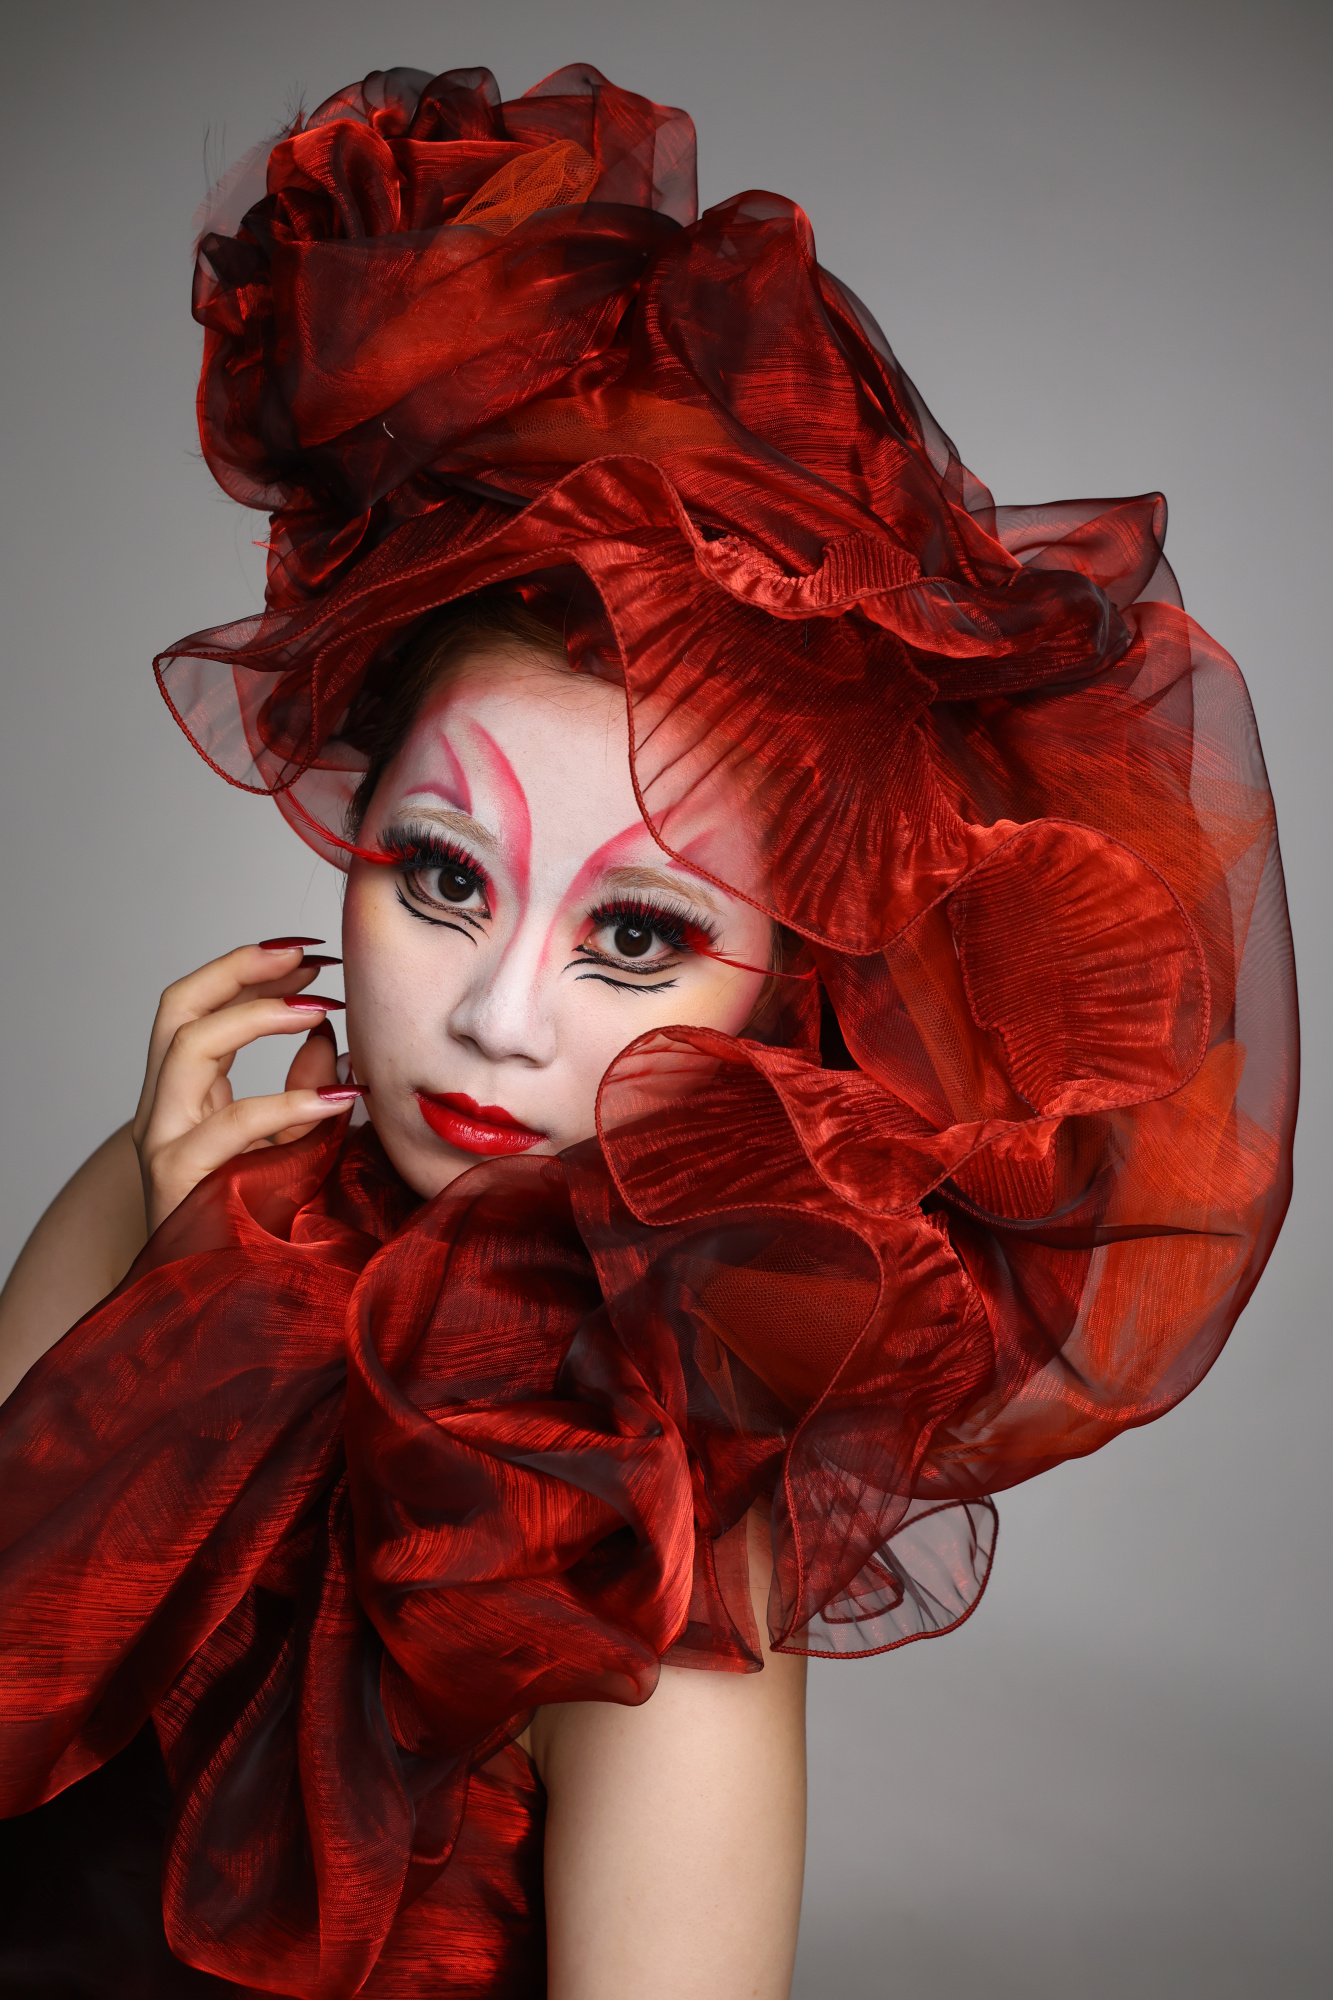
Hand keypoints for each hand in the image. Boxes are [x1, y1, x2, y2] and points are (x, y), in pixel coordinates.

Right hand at [131, 940, 359, 1233]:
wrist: (210, 1298)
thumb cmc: (251, 1220)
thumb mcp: (288, 1145)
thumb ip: (304, 1091)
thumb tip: (334, 1039)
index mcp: (184, 1094)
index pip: (198, 1006)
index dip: (249, 969)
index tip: (312, 953)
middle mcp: (162, 1108)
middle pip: (179, 1007)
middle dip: (242, 970)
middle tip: (310, 958)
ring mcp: (163, 1139)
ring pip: (189, 1045)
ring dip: (259, 1015)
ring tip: (322, 1008)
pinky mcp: (179, 1177)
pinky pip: (230, 1124)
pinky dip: (287, 1101)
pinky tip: (338, 1098)